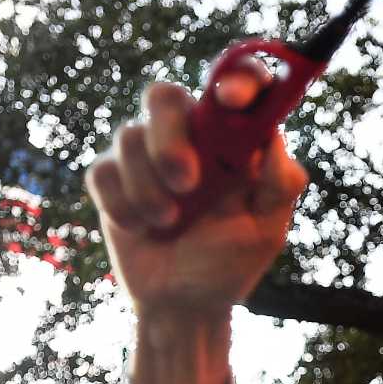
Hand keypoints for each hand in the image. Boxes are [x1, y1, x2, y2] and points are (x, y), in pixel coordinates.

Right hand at [88, 75, 308, 320]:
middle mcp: (187, 136)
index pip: (235, 84)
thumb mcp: (267, 229)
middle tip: (188, 183)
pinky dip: (123, 205)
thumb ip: (279, 183)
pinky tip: (142, 229)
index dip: (235, 78)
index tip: (232, 100)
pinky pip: (103, 171)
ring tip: (169, 223)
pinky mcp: (112, 179)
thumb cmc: (231, 263)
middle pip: (163, 96)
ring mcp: (145, 155)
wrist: (184, 305)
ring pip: (128, 136)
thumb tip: (270, 133)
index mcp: (230, 139)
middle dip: (170, 137)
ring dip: (148, 187)